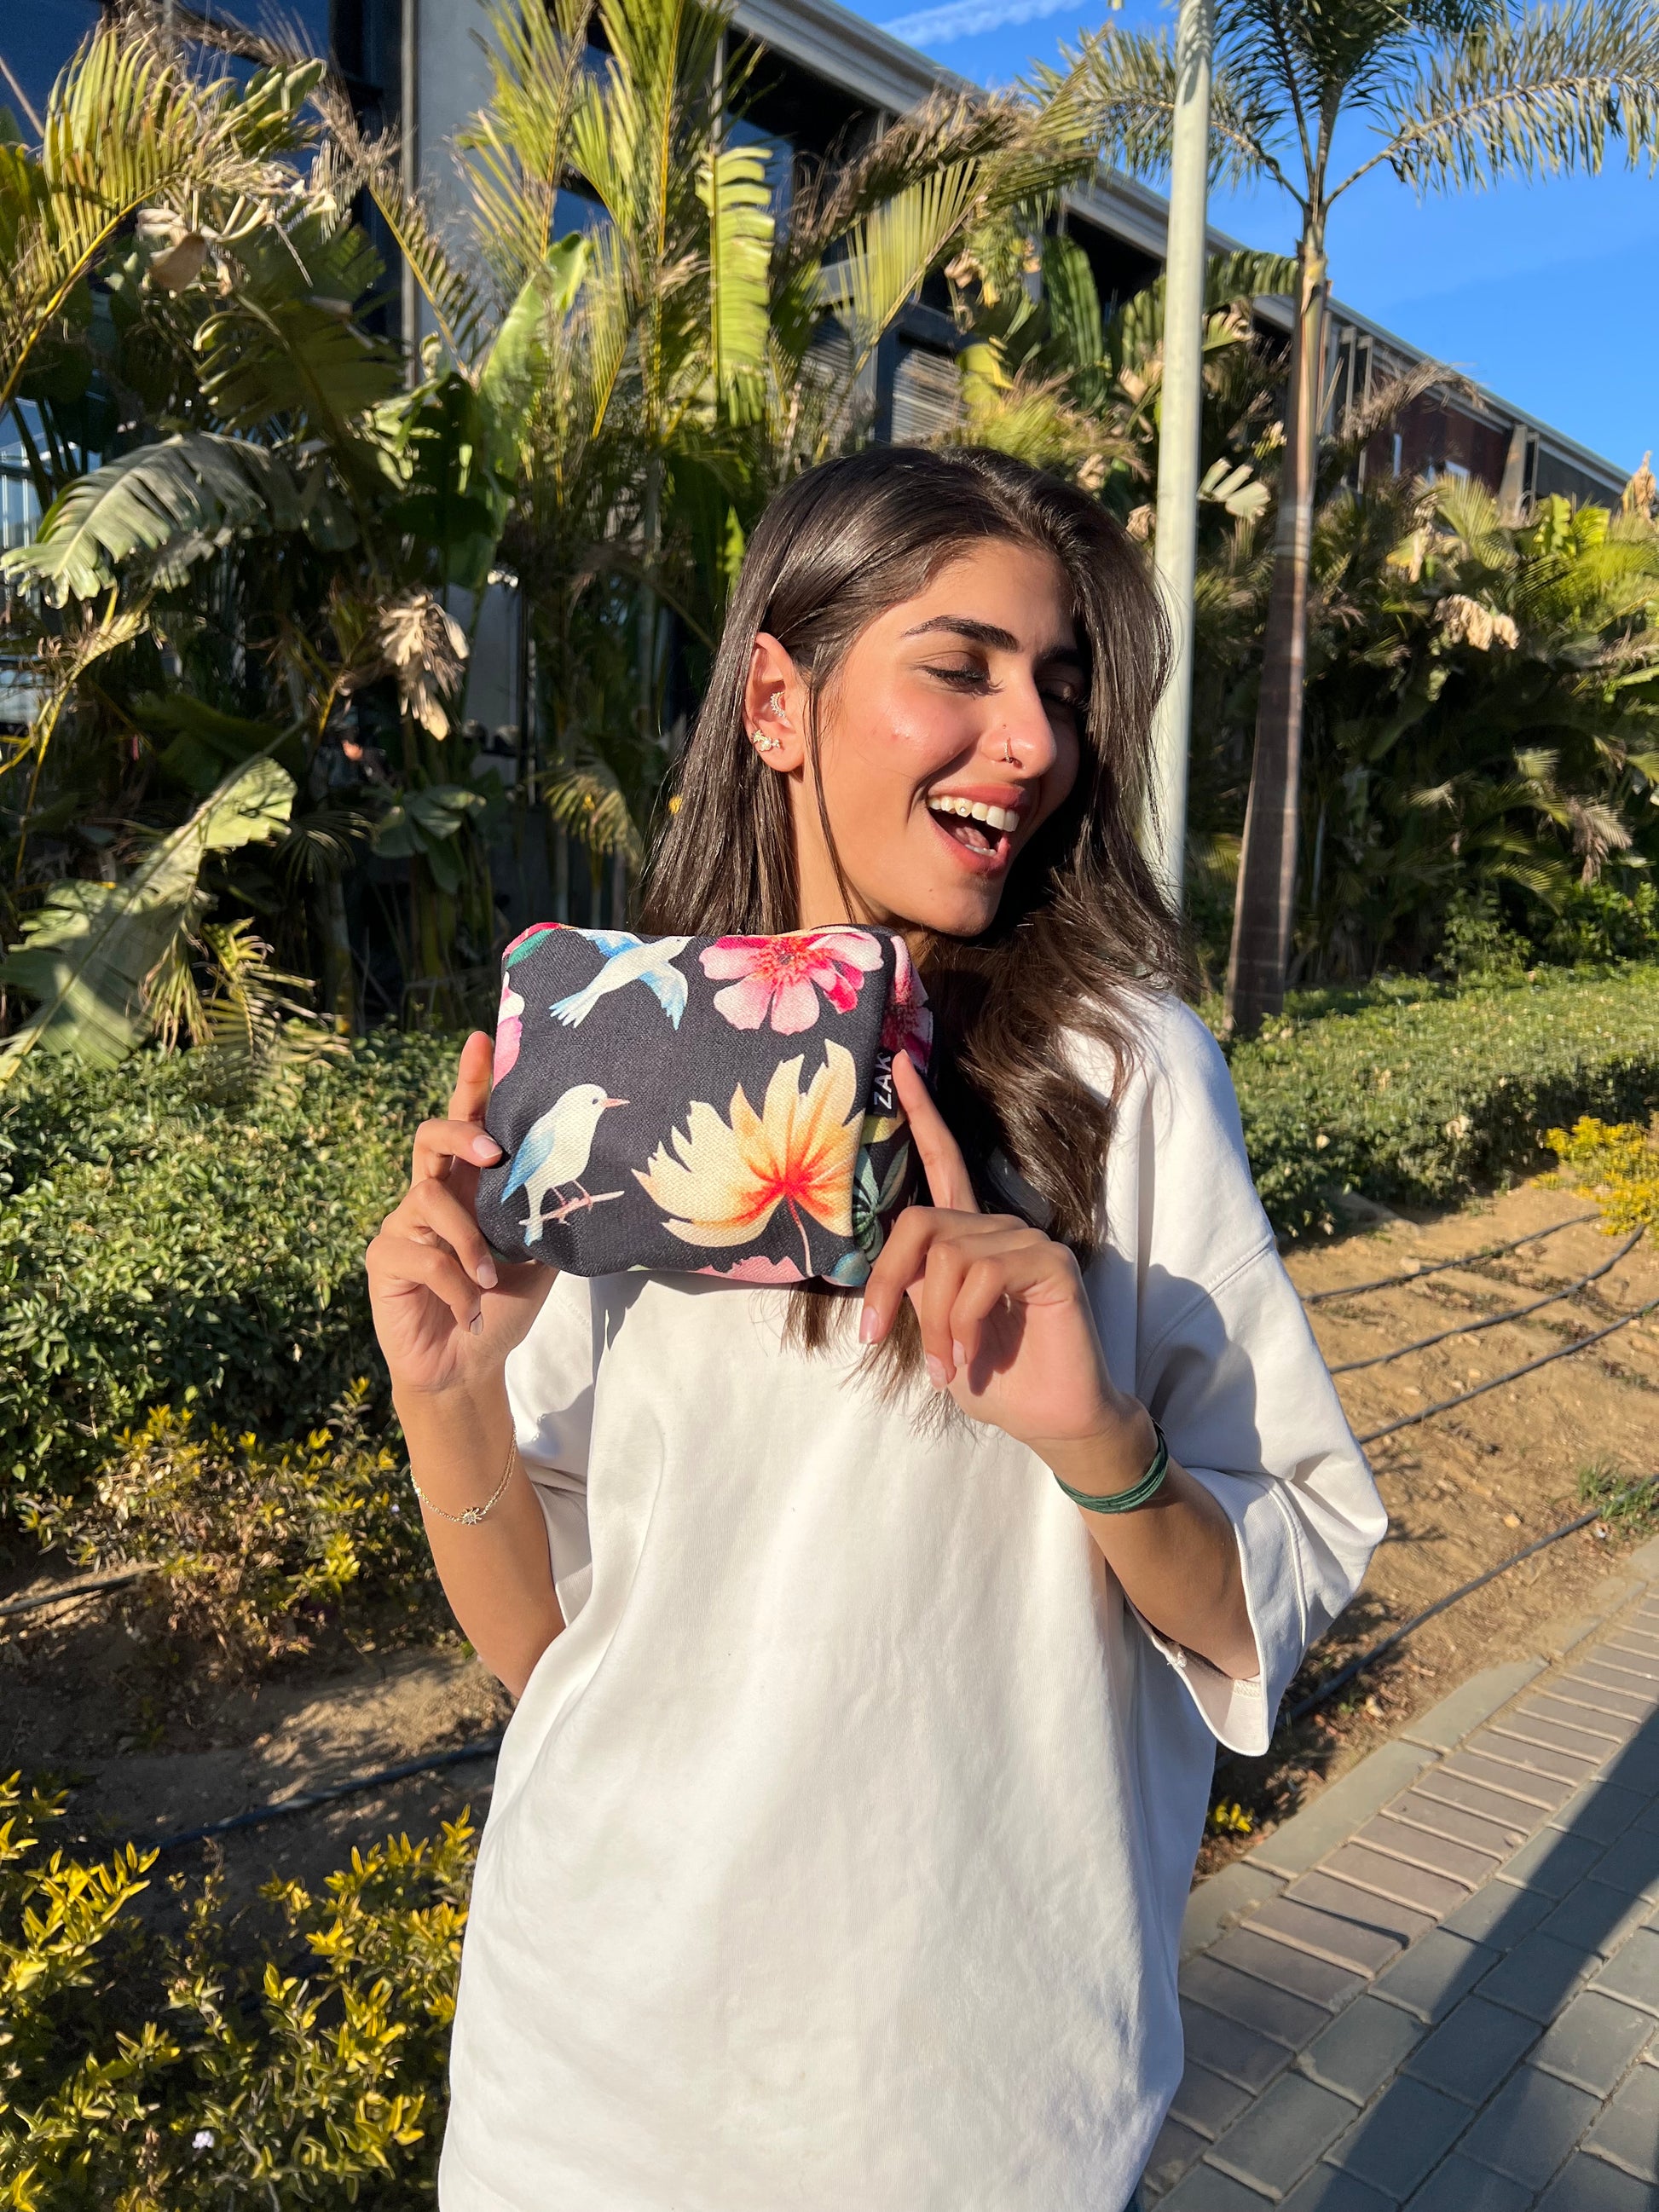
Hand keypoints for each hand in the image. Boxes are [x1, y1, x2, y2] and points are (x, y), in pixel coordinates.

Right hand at [366, 1030, 555, 1398]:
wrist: (468, 1367)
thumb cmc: (502, 1306)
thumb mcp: (539, 1259)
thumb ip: (545, 1218)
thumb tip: (588, 1182)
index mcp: (469, 1186)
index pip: (467, 1122)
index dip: (471, 1081)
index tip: (481, 1039)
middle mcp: (432, 1194)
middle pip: (430, 1137)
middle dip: (460, 1133)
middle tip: (492, 1151)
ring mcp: (403, 1224)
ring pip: (429, 1201)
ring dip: (469, 1241)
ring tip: (492, 1278)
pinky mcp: (384, 1258)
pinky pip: (421, 1255)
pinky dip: (455, 1285)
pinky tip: (470, 1310)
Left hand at [860, 1053, 1154, 1486]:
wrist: (1051, 1418)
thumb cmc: (994, 1377)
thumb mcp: (936, 1331)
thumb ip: (915, 1290)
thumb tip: (885, 1273)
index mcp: (969, 1237)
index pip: (943, 1161)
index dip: (921, 1112)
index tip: (897, 1063)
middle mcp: (997, 1228)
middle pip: (918, 1223)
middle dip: (890, 1281)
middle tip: (877, 1336)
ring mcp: (1027, 1240)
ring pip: (947, 1258)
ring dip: (932, 1323)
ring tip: (945, 1367)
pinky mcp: (1049, 1263)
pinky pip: (981, 1275)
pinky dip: (961, 1324)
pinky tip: (968, 1359)